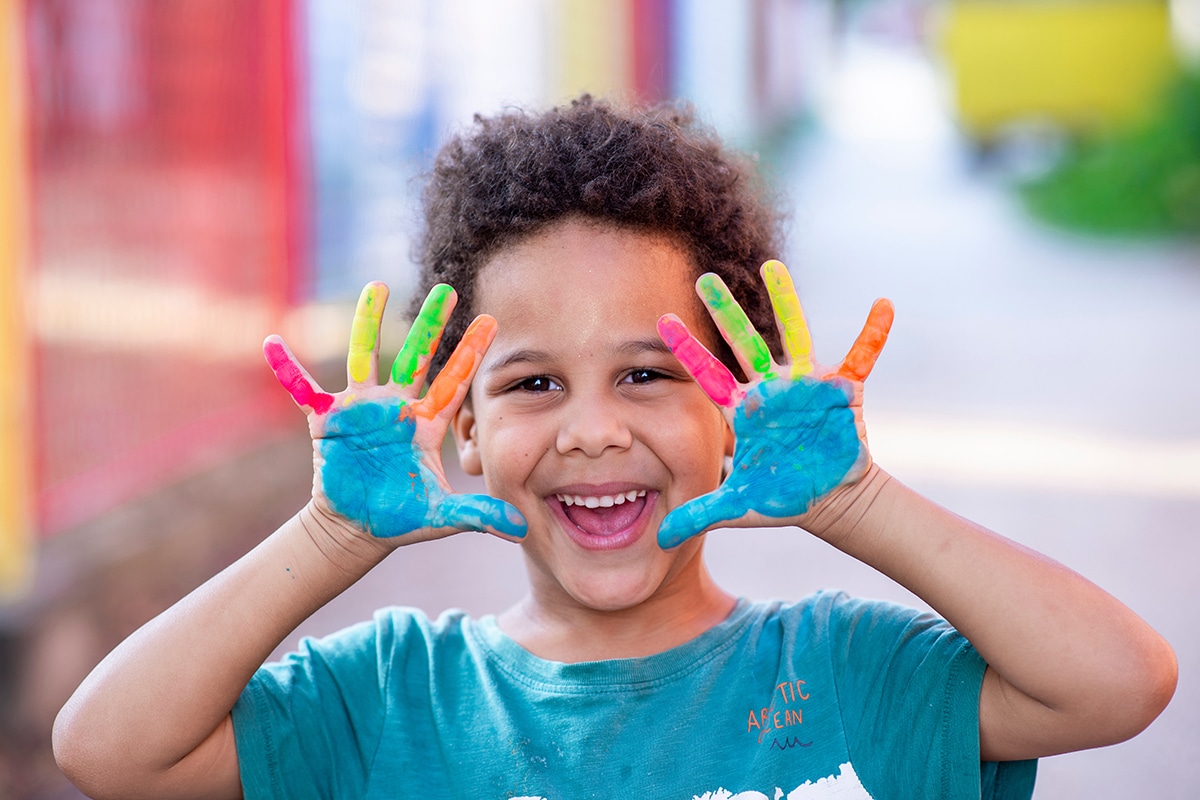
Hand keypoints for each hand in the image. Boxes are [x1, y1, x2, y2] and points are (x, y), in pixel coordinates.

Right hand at [263, 282, 526, 541]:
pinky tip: (273, 341)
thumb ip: (478, 514)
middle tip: (448, 290)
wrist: (357, 528)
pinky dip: (287, 368)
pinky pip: (303, 388)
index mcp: (426, 423)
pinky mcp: (327, 419)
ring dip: (368, 322)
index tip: (492, 320)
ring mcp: (361, 408)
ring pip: (365, 356)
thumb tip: (518, 528)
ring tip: (377, 286)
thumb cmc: (402, 517)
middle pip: (416, 357)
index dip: (470, 352)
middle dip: (430, 325)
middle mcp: (396, 407)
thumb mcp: (442, 516)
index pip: (454, 381)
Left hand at [655, 260, 892, 547]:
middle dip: (723, 311)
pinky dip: (873, 333)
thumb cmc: (783, 498)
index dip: (686, 350)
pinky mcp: (842, 391)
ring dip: (784, 301)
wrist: (831, 500)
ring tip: (772, 266)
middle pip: (742, 342)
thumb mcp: (738, 506)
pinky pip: (861, 356)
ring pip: (795, 334)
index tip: (660, 321)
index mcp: (743, 410)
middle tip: (702, 277)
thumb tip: (659, 541)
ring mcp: (806, 386)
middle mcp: (771, 389)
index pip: (707, 374)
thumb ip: (699, 515)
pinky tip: (884, 305)